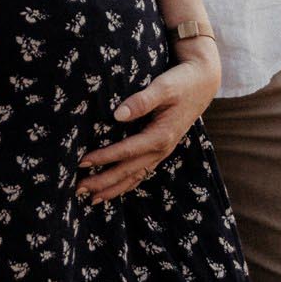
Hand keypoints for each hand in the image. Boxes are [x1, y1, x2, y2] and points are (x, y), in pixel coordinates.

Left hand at [75, 40, 221, 202]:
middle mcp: (161, 148)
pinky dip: (127, 184)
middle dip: (103, 182)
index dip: (103, 158)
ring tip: (92, 199)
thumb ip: (141, 100)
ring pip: (135, 177)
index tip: (82, 162)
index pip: (126, 151)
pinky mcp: (161, 149)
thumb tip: (117, 115)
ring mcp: (162, 151)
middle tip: (78, 189)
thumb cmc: (182, 82)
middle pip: (128, 171)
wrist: (203, 82)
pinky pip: (142, 172)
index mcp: (161, 135)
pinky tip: (114, 190)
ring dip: (113, 188)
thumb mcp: (163, 86)